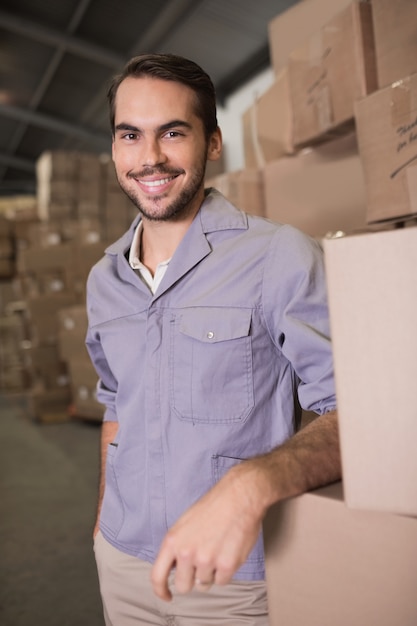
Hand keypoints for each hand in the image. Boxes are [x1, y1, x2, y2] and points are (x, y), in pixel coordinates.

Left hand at [150, 463, 266, 600]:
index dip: (161, 591)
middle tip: (201, 564)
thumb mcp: (185, 523)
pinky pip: (222, 581)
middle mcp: (187, 553)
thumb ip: (177, 546)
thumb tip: (174, 567)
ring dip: (211, 572)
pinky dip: (226, 571)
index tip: (167, 595)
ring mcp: (207, 560)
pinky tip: (228, 551)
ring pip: (204, 584)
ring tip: (217, 549)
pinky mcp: (226, 565)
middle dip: (192, 579)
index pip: (157, 576)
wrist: (239, 496)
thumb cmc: (214, 506)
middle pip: (183, 586)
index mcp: (172, 540)